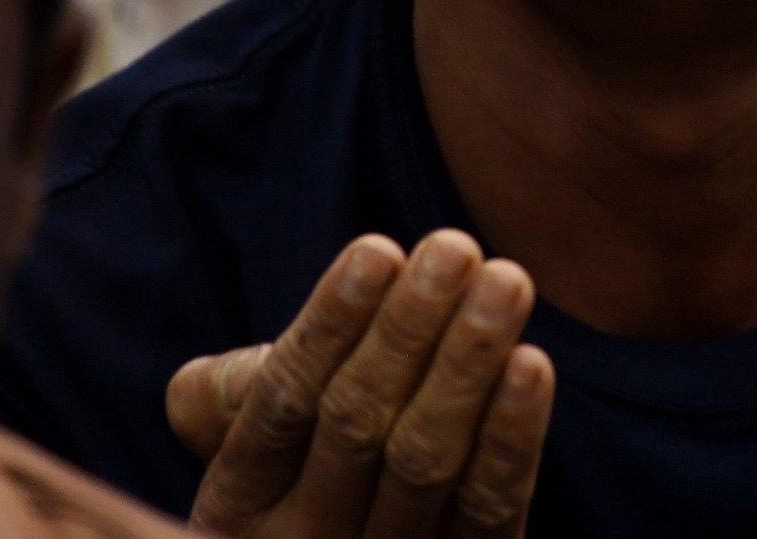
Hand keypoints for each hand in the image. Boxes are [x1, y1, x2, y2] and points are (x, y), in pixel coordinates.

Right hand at [166, 231, 554, 537]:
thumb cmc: (299, 459)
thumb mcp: (244, 434)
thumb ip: (225, 398)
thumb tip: (232, 378)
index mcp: (239, 503)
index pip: (281, 403)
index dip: (330, 326)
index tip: (378, 250)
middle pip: (358, 426)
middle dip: (408, 329)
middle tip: (454, 248)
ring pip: (426, 461)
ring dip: (467, 363)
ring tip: (505, 281)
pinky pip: (486, 507)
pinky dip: (511, 436)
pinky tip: (530, 364)